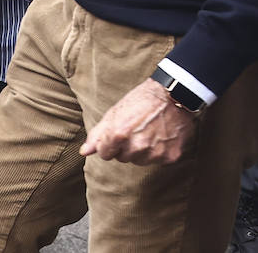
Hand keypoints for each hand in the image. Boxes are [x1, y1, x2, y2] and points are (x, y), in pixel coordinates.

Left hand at [81, 79, 197, 164]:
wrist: (172, 95)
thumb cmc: (140, 101)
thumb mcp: (114, 113)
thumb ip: (97, 134)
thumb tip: (84, 152)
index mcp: (119, 134)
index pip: (104, 154)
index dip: (108, 145)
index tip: (115, 136)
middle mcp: (137, 146)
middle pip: (123, 158)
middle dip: (125, 147)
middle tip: (135, 130)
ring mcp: (155, 153)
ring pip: (140, 161)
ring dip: (141, 151)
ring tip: (148, 132)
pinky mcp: (171, 156)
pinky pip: (158, 161)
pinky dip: (158, 152)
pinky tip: (161, 136)